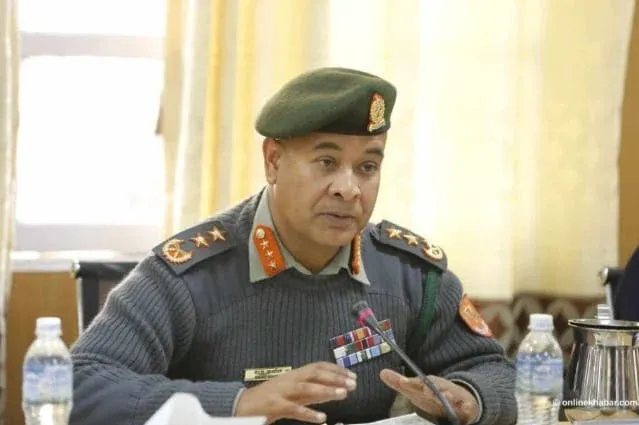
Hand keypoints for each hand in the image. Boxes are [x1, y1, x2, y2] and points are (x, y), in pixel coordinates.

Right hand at [235, 362, 356, 423]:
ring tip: (342, 394)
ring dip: (326, 390)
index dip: (335, 369)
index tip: (351, 374)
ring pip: (306, 387)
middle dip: (335, 377)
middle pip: (314, 373)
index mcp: (293, 374)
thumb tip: (333, 390)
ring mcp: (281, 392)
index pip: (317, 366)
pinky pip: (293, 409)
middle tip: (353, 383)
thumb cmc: (269, 398)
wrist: (241, 404)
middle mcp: (289, 380)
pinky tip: (321, 418)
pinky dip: (308, 413)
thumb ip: (311, 391)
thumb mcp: (291, 391)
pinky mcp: (274, 406)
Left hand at [380, 369, 478, 424]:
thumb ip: (399, 383)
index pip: (419, 383)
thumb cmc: (433, 396)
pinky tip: (466, 409)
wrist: (461, 400)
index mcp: (429, 385)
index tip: (404, 382)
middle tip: (425, 390)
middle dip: (431, 388)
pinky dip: (467, 408)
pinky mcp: (467, 406)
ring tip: (445, 396)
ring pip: (452, 395)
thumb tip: (382, 372)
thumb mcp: (416, 391)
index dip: (412, 383)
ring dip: (448, 395)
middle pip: (436, 387)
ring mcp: (455, 397)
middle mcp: (441, 389)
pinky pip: (468, 408)